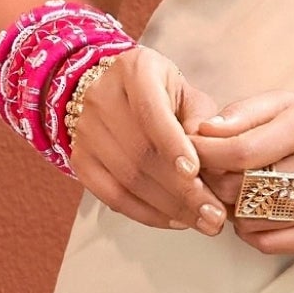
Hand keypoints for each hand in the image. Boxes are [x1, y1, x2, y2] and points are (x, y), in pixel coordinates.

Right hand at [69, 44, 227, 232]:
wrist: (117, 93)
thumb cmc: (166, 95)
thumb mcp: (189, 94)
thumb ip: (202, 123)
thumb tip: (211, 165)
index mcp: (134, 70)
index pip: (150, 112)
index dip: (172, 145)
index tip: (195, 173)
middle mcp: (101, 96)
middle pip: (139, 152)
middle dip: (180, 190)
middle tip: (213, 214)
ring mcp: (85, 130)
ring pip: (127, 178)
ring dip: (168, 207)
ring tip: (202, 222)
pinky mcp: (80, 159)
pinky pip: (112, 195)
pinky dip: (145, 213)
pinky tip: (174, 220)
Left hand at [188, 94, 293, 251]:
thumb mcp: (292, 105)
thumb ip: (245, 112)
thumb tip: (204, 131)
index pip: (239, 151)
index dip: (204, 154)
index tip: (190, 149)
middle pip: (240, 189)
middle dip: (211, 182)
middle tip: (206, 173)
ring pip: (249, 219)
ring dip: (229, 207)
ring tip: (234, 191)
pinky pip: (268, 243)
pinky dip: (248, 230)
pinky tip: (253, 213)